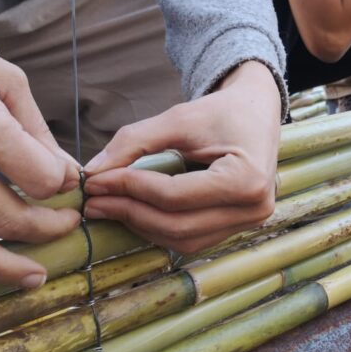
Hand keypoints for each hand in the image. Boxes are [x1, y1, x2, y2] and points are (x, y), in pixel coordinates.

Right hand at [0, 46, 80, 288]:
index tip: (68, 182)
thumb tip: (68, 176)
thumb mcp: (3, 82)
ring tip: (35, 275)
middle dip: (49, 227)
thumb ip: (37, 132)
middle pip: (8, 218)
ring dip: (6, 268)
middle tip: (68, 223)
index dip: (60, 184)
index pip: (37, 175)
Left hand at [82, 61, 281, 254]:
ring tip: (111, 206)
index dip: (130, 190)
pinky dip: (160, 228)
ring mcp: (250, 222)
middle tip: (94, 200)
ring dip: (142, 226)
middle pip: (177, 225)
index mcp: (248, 179)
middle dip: (130, 213)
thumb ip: (135, 142)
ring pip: (183, 240)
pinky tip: (137, 211)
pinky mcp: (239, 226)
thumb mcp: (180, 118)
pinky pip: (193, 238)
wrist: (257, 112)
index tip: (95, 180)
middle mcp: (255, 208)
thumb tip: (93, 172)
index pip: (175, 196)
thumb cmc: (223, 112)